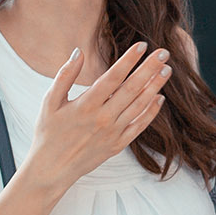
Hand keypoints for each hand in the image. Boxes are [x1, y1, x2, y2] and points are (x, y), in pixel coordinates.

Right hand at [23, 41, 170, 189]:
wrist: (52, 169)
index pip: (112, 77)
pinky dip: (151, 112)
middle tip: (164, 52)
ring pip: (139, 106)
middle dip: (150, 69)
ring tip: (167, 70)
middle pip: (132, 89)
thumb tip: (78, 51)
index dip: (129, 60)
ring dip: (155, 87)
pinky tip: (160, 98)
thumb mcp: (49, 102)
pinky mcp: (118, 144)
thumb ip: (64, 75)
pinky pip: (139, 126)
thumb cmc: (48, 133)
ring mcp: (113, 133)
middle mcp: (103, 118)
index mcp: (85, 105)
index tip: (142, 45)